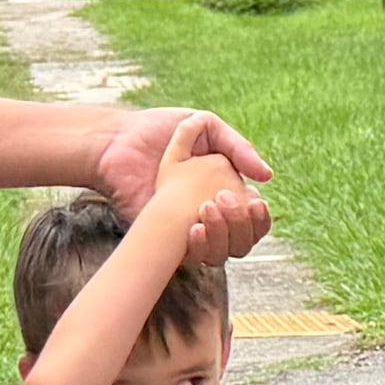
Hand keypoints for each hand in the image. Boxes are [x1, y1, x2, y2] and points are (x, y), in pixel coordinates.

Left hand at [93, 106, 272, 261]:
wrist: (117, 143)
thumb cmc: (158, 130)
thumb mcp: (206, 127)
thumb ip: (238, 147)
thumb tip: (267, 177)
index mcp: (223, 189)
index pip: (253, 218)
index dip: (258, 216)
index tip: (254, 202)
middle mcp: (209, 214)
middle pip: (242, 239)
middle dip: (241, 225)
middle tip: (222, 200)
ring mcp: (189, 228)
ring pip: (221, 252)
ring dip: (222, 236)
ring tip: (206, 208)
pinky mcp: (166, 240)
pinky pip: (191, 258)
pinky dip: (199, 247)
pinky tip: (193, 227)